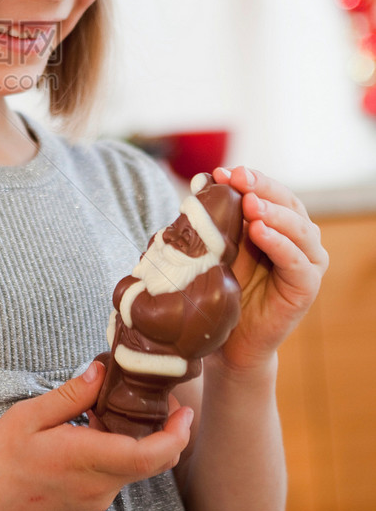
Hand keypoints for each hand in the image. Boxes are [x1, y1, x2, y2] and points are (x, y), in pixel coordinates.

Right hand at [0, 361, 193, 510]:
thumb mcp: (27, 417)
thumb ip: (70, 395)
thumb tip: (101, 373)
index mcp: (88, 460)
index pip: (152, 455)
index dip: (177, 435)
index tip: (184, 410)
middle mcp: (99, 487)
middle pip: (150, 462)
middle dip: (164, 431)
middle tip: (156, 398)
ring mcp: (93, 501)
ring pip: (131, 468)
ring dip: (134, 439)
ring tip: (111, 406)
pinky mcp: (83, 506)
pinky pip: (112, 477)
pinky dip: (114, 452)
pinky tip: (90, 430)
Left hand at [210, 164, 328, 370]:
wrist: (227, 339)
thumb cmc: (221, 287)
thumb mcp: (215, 246)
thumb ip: (214, 217)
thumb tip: (203, 180)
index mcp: (277, 224)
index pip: (269, 192)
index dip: (250, 179)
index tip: (223, 171)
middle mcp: (297, 239)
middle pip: (287, 204)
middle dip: (262, 188)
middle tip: (238, 179)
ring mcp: (306, 262)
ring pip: (299, 229)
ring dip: (274, 213)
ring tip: (250, 204)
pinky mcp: (307, 287)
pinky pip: (297, 262)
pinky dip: (280, 244)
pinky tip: (260, 232)